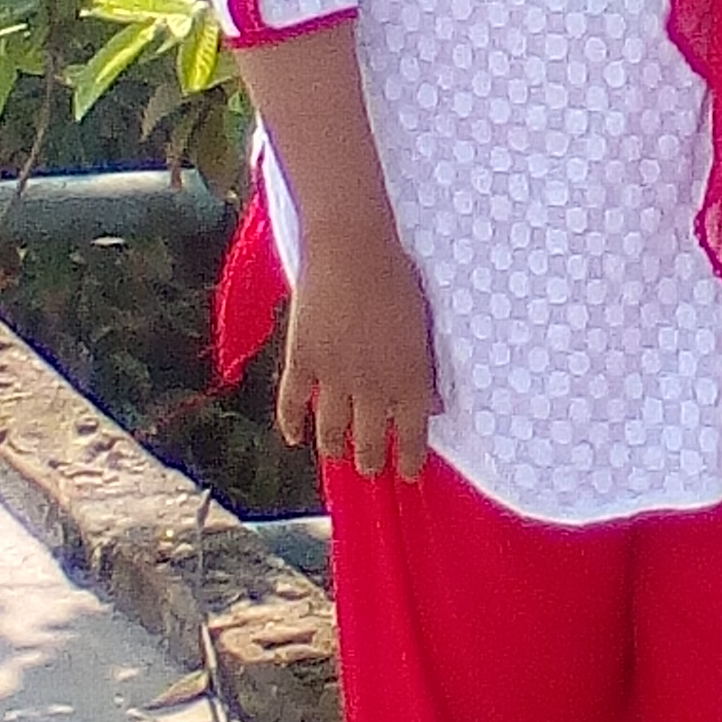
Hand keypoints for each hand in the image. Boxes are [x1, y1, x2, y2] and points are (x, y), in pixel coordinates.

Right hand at [277, 225, 435, 481]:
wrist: (353, 248)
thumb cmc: (398, 277)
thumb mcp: (424, 327)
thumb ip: (425, 370)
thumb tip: (429, 404)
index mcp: (410, 378)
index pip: (413, 436)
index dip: (410, 461)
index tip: (409, 474)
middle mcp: (373, 387)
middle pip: (370, 442)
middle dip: (372, 462)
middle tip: (371, 467)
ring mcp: (333, 377)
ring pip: (332, 433)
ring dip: (336, 449)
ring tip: (339, 454)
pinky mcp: (301, 360)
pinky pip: (292, 405)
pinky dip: (292, 425)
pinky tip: (295, 437)